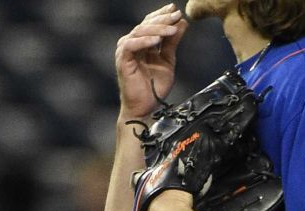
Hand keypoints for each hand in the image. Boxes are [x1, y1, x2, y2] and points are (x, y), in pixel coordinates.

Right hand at [115, 3, 188, 118]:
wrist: (145, 107)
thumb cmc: (153, 88)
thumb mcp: (167, 60)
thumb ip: (172, 42)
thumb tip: (182, 23)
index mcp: (141, 43)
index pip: (150, 23)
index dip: (162, 15)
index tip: (176, 10)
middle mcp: (131, 44)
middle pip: (146, 24)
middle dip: (162, 19)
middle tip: (176, 16)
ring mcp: (125, 51)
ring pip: (139, 32)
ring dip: (157, 29)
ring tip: (171, 30)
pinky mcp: (122, 60)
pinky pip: (131, 45)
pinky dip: (144, 41)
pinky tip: (156, 40)